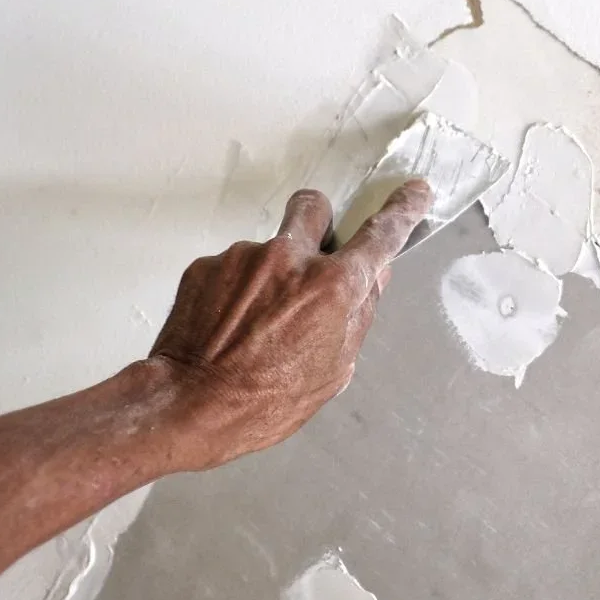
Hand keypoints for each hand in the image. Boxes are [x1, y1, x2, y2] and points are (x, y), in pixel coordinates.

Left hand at [148, 181, 430, 470]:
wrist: (184, 407)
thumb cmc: (263, 402)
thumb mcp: (333, 370)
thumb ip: (358, 315)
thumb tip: (374, 277)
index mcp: (333, 287)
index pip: (381, 234)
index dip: (403, 210)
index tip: (414, 192)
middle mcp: (290, 258)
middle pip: (315, 207)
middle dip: (319, 223)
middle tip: (310, 260)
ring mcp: (244, 256)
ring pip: (270, 247)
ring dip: (270, 273)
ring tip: (255, 325)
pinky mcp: (207, 265)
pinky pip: (234, 267)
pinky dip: (235, 291)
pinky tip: (227, 327)